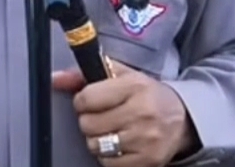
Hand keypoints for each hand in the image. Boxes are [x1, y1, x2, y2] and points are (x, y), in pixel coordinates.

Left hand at [53, 60, 197, 166]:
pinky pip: (109, 164)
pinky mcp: (147, 161)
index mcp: (133, 86)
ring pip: (97, 146)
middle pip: (89, 124)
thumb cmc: (145, 93)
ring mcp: (145, 140)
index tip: (88, 100)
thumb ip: (83, 75)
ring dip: (97, 139)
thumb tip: (54, 79)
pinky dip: (108, 156)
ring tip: (108, 130)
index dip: (81, 100)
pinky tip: (118, 144)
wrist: (180, 118)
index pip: (88, 98)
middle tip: (99, 116)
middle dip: (88, 120)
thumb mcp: (119, 75)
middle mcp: (141, 113)